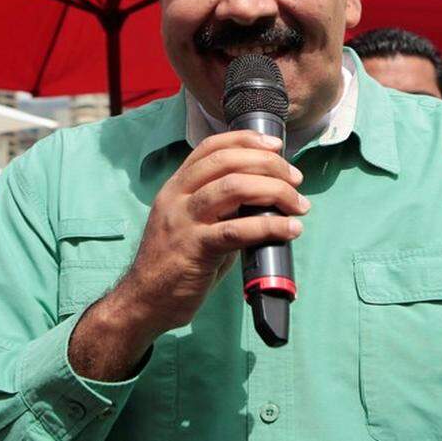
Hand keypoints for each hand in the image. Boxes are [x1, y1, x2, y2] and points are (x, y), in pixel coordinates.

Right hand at [69, 130, 307, 379]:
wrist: (143, 301)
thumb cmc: (175, 263)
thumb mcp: (192, 224)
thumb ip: (221, 208)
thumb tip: (266, 199)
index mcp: (176, 186)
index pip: (211, 147)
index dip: (246, 140)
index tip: (276, 146)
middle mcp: (177, 197)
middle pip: (227, 162)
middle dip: (269, 165)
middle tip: (296, 180)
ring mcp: (183, 221)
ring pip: (233, 188)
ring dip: (275, 191)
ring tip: (298, 205)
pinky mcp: (194, 249)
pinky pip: (236, 230)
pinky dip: (270, 226)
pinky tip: (290, 229)